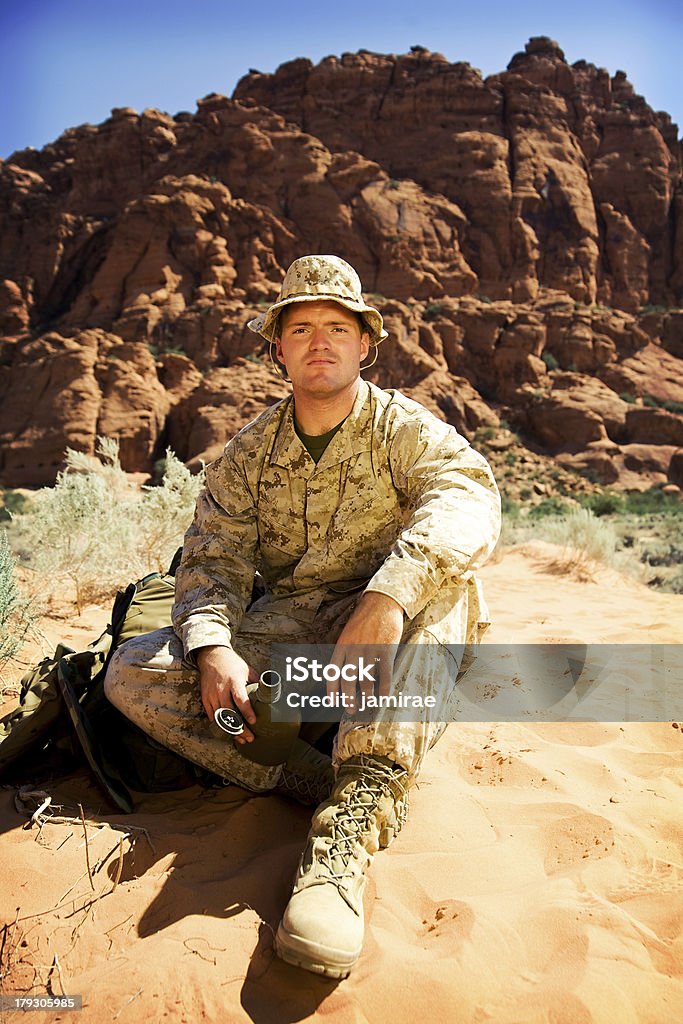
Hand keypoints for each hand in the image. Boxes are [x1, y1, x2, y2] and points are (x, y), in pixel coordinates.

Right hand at [196, 645, 258, 743]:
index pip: (240, 699)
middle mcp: (222, 689)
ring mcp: (212, 695)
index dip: (247, 711)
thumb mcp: (247, 670)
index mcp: (234, 681)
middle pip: (230, 713)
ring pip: (220, 717)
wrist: (212, 656)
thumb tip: (270, 693)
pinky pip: (212, 716)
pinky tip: (229, 732)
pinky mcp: (206, 698)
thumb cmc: (232, 664)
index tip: (253, 721)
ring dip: (231, 730)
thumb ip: (256, 683)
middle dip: (240, 727)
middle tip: (250, 737)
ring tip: (241, 739)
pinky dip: (220, 725)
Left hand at [329, 591, 404, 708]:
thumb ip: (346, 651)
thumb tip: (346, 672)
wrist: (382, 603)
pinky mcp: (386, 651)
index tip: (332, 701)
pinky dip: (384, 690)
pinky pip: (384, 676)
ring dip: (367, 697)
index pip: (332, 673)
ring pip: (366, 682)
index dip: (331, 690)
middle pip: (348, 681)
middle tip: (351, 709)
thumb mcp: (348, 633)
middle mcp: (353, 651)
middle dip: (349, 699)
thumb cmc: (365, 618)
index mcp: (341, 646)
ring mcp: (370, 652)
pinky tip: (384, 697)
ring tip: (368, 704)